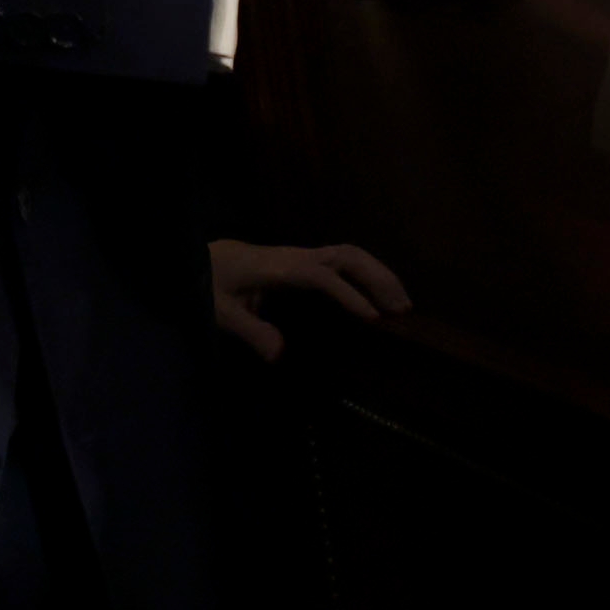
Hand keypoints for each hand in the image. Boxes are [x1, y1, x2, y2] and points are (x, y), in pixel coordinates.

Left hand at [208, 239, 410, 362]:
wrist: (205, 257)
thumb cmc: (212, 283)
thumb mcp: (221, 311)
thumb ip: (249, 331)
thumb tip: (280, 354)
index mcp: (278, 268)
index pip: (321, 276)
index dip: (348, 294)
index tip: (372, 318)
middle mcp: (296, 257)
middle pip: (345, 255)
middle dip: (377, 279)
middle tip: (402, 311)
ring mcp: (303, 256)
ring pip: (349, 254)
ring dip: (380, 274)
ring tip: (404, 304)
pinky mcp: (306, 261)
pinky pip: (344, 261)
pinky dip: (369, 273)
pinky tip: (383, 296)